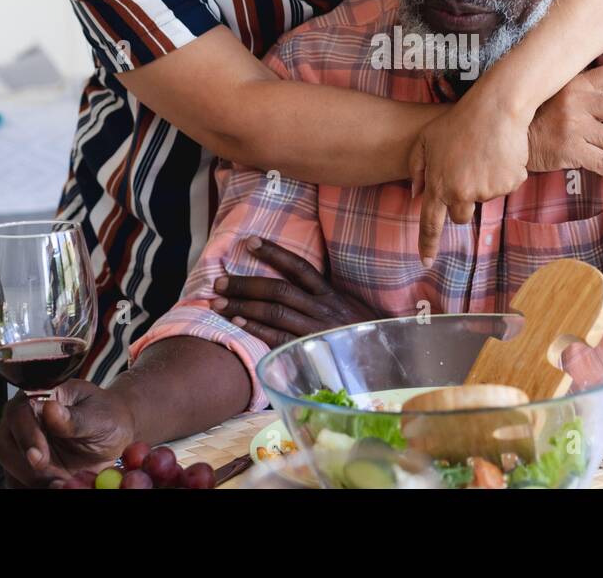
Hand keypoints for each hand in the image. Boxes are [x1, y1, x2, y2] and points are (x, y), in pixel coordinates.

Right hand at [0, 380, 134, 487]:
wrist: (113, 438)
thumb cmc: (107, 418)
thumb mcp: (99, 417)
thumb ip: (75, 418)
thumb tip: (50, 409)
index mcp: (40, 396)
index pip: (19, 413)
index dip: (26, 437)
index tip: (40, 457)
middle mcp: (23, 419)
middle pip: (4, 445)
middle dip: (26, 466)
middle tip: (54, 479)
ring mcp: (20, 445)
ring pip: (9, 468)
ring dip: (32, 481)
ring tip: (62, 483)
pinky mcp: (24, 467)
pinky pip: (17, 482)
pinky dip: (34, 488)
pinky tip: (57, 486)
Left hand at [211, 236, 377, 346]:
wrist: (386, 361)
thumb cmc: (362, 334)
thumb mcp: (349, 309)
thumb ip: (325, 297)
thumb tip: (296, 282)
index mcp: (331, 294)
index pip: (300, 267)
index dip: (274, 252)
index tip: (250, 241)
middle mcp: (323, 308)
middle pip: (278, 289)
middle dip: (245, 284)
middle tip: (218, 281)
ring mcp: (316, 329)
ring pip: (274, 312)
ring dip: (242, 306)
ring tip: (217, 302)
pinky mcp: (309, 350)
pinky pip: (278, 337)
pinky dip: (256, 329)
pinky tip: (237, 322)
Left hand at [407, 85, 530, 265]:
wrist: (496, 108)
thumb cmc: (458, 120)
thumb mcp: (426, 139)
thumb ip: (417, 168)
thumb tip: (417, 195)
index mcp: (439, 185)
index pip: (430, 223)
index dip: (428, 244)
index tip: (426, 262)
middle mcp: (462, 193)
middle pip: (461, 216)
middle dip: (462, 202)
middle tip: (466, 172)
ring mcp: (487, 190)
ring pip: (485, 198)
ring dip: (484, 182)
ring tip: (483, 153)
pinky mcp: (509, 184)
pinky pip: (506, 186)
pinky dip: (505, 173)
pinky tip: (500, 152)